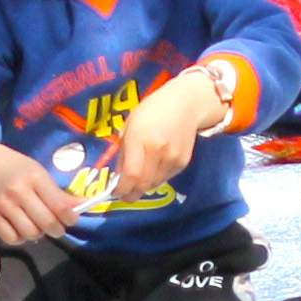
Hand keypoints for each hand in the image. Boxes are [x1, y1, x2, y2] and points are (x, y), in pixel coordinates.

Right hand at [0, 145, 79, 249]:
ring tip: (37, 225)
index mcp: (34, 177)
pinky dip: (20, 238)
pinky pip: (12, 239)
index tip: (72, 219)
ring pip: (30, 233)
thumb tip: (84, 205)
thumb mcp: (41, 174)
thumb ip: (60, 194)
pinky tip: (21, 228)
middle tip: (57, 227)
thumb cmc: (19, 171)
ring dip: (38, 234)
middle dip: (57, 229)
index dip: (70, 218)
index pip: (59, 206)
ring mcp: (2, 205)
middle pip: (46, 223)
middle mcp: (17, 191)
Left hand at [106, 75, 222, 195]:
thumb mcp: (130, 127)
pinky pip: (165, 178)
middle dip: (132, 193)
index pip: (131, 174)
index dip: (122, 188)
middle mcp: (158, 151)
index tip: (115, 192)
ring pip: (154, 184)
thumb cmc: (151, 112)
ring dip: (144, 186)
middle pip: (143, 184)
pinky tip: (154, 166)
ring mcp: (173, 158)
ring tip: (138, 179)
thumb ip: (123, 153)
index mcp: (140, 139)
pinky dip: (156, 178)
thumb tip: (118, 178)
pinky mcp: (183, 163)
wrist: (184, 105)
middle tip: (125, 195)